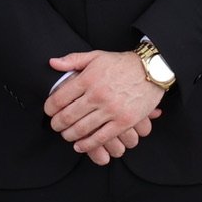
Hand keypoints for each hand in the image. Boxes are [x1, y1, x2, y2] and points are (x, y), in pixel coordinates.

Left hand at [44, 50, 163, 160]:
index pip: (59, 98)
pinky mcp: (124, 121)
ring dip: (69, 135)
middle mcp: (98, 94)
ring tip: (67, 135)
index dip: (49, 108)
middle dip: (57, 124)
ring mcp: (111, 109)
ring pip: (82, 129)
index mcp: (89, 78)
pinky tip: (80, 145)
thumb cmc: (123, 63)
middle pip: (67, 116)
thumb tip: (52, 63)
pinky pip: (100, 138)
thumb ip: (73, 60)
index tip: (49, 111)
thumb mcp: (97, 56)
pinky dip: (87, 145)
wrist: (152, 69)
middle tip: (55, 126)